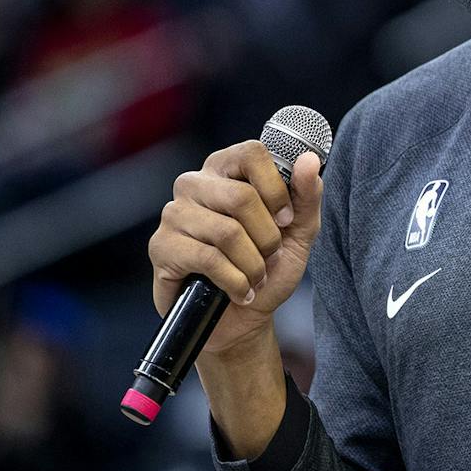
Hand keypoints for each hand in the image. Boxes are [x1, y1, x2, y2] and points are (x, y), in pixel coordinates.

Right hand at [147, 141, 323, 355]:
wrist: (243, 317)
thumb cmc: (270, 267)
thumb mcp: (300, 231)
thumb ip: (307, 195)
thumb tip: (309, 160)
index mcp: (227, 169)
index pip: (252, 153)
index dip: (276, 189)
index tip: (286, 219)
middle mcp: (195, 184)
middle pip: (241, 197)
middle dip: (268, 237)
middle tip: (270, 256)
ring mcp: (174, 214)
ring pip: (227, 232)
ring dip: (254, 264)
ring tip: (256, 276)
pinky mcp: (161, 247)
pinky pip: (208, 259)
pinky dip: (235, 282)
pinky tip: (239, 291)